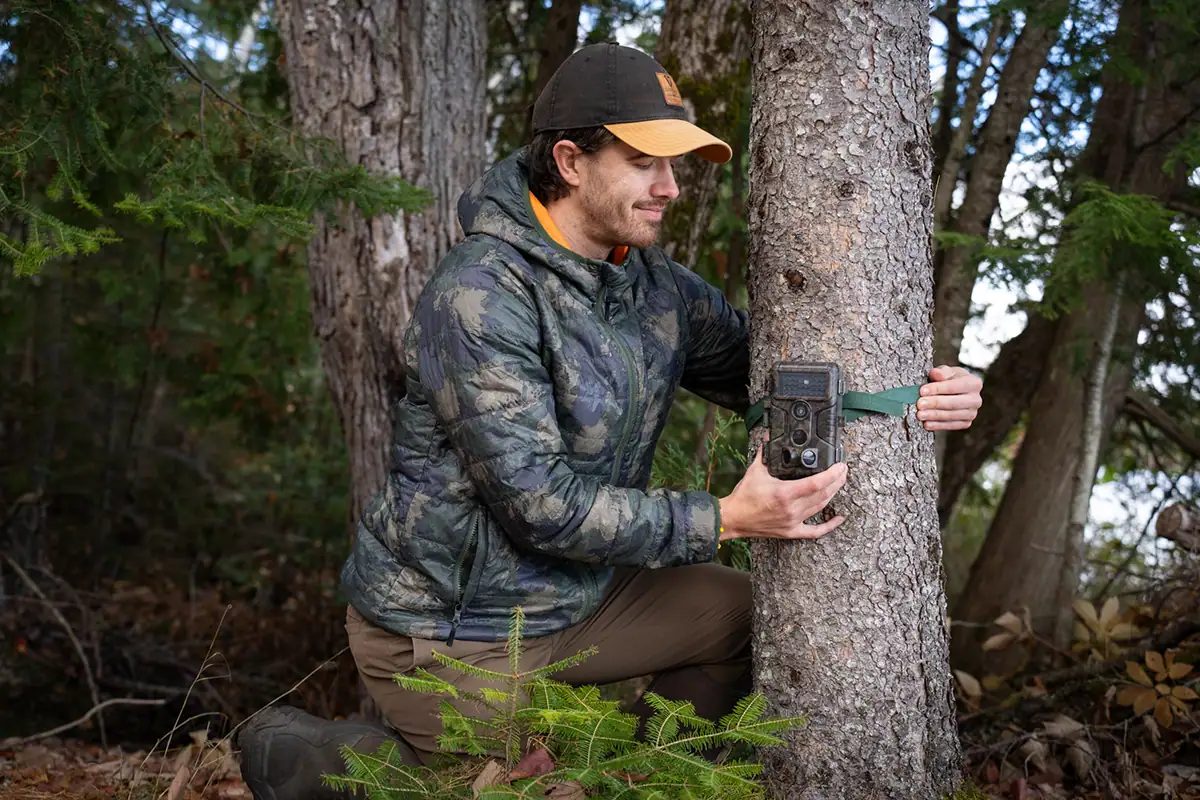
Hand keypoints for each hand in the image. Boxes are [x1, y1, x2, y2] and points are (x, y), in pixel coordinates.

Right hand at [718, 445, 846, 540]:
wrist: (733, 518)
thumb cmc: (743, 496)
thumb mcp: (755, 471)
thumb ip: (765, 453)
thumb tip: (768, 436)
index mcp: (784, 493)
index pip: (816, 483)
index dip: (832, 475)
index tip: (840, 466)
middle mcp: (791, 509)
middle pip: (823, 495)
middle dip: (837, 481)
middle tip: (844, 470)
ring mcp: (793, 521)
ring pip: (821, 507)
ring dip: (833, 494)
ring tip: (840, 483)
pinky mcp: (791, 531)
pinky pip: (814, 531)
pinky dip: (829, 525)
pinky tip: (839, 518)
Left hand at [917, 365, 982, 430]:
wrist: (955, 392)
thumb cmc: (949, 379)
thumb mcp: (946, 372)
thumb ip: (942, 372)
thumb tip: (937, 374)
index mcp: (974, 383)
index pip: (954, 386)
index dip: (938, 389)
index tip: (922, 391)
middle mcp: (976, 400)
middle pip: (954, 403)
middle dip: (935, 403)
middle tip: (919, 404)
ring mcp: (972, 413)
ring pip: (952, 416)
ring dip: (934, 416)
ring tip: (920, 415)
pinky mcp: (966, 423)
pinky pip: (951, 426)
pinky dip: (938, 425)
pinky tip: (926, 424)